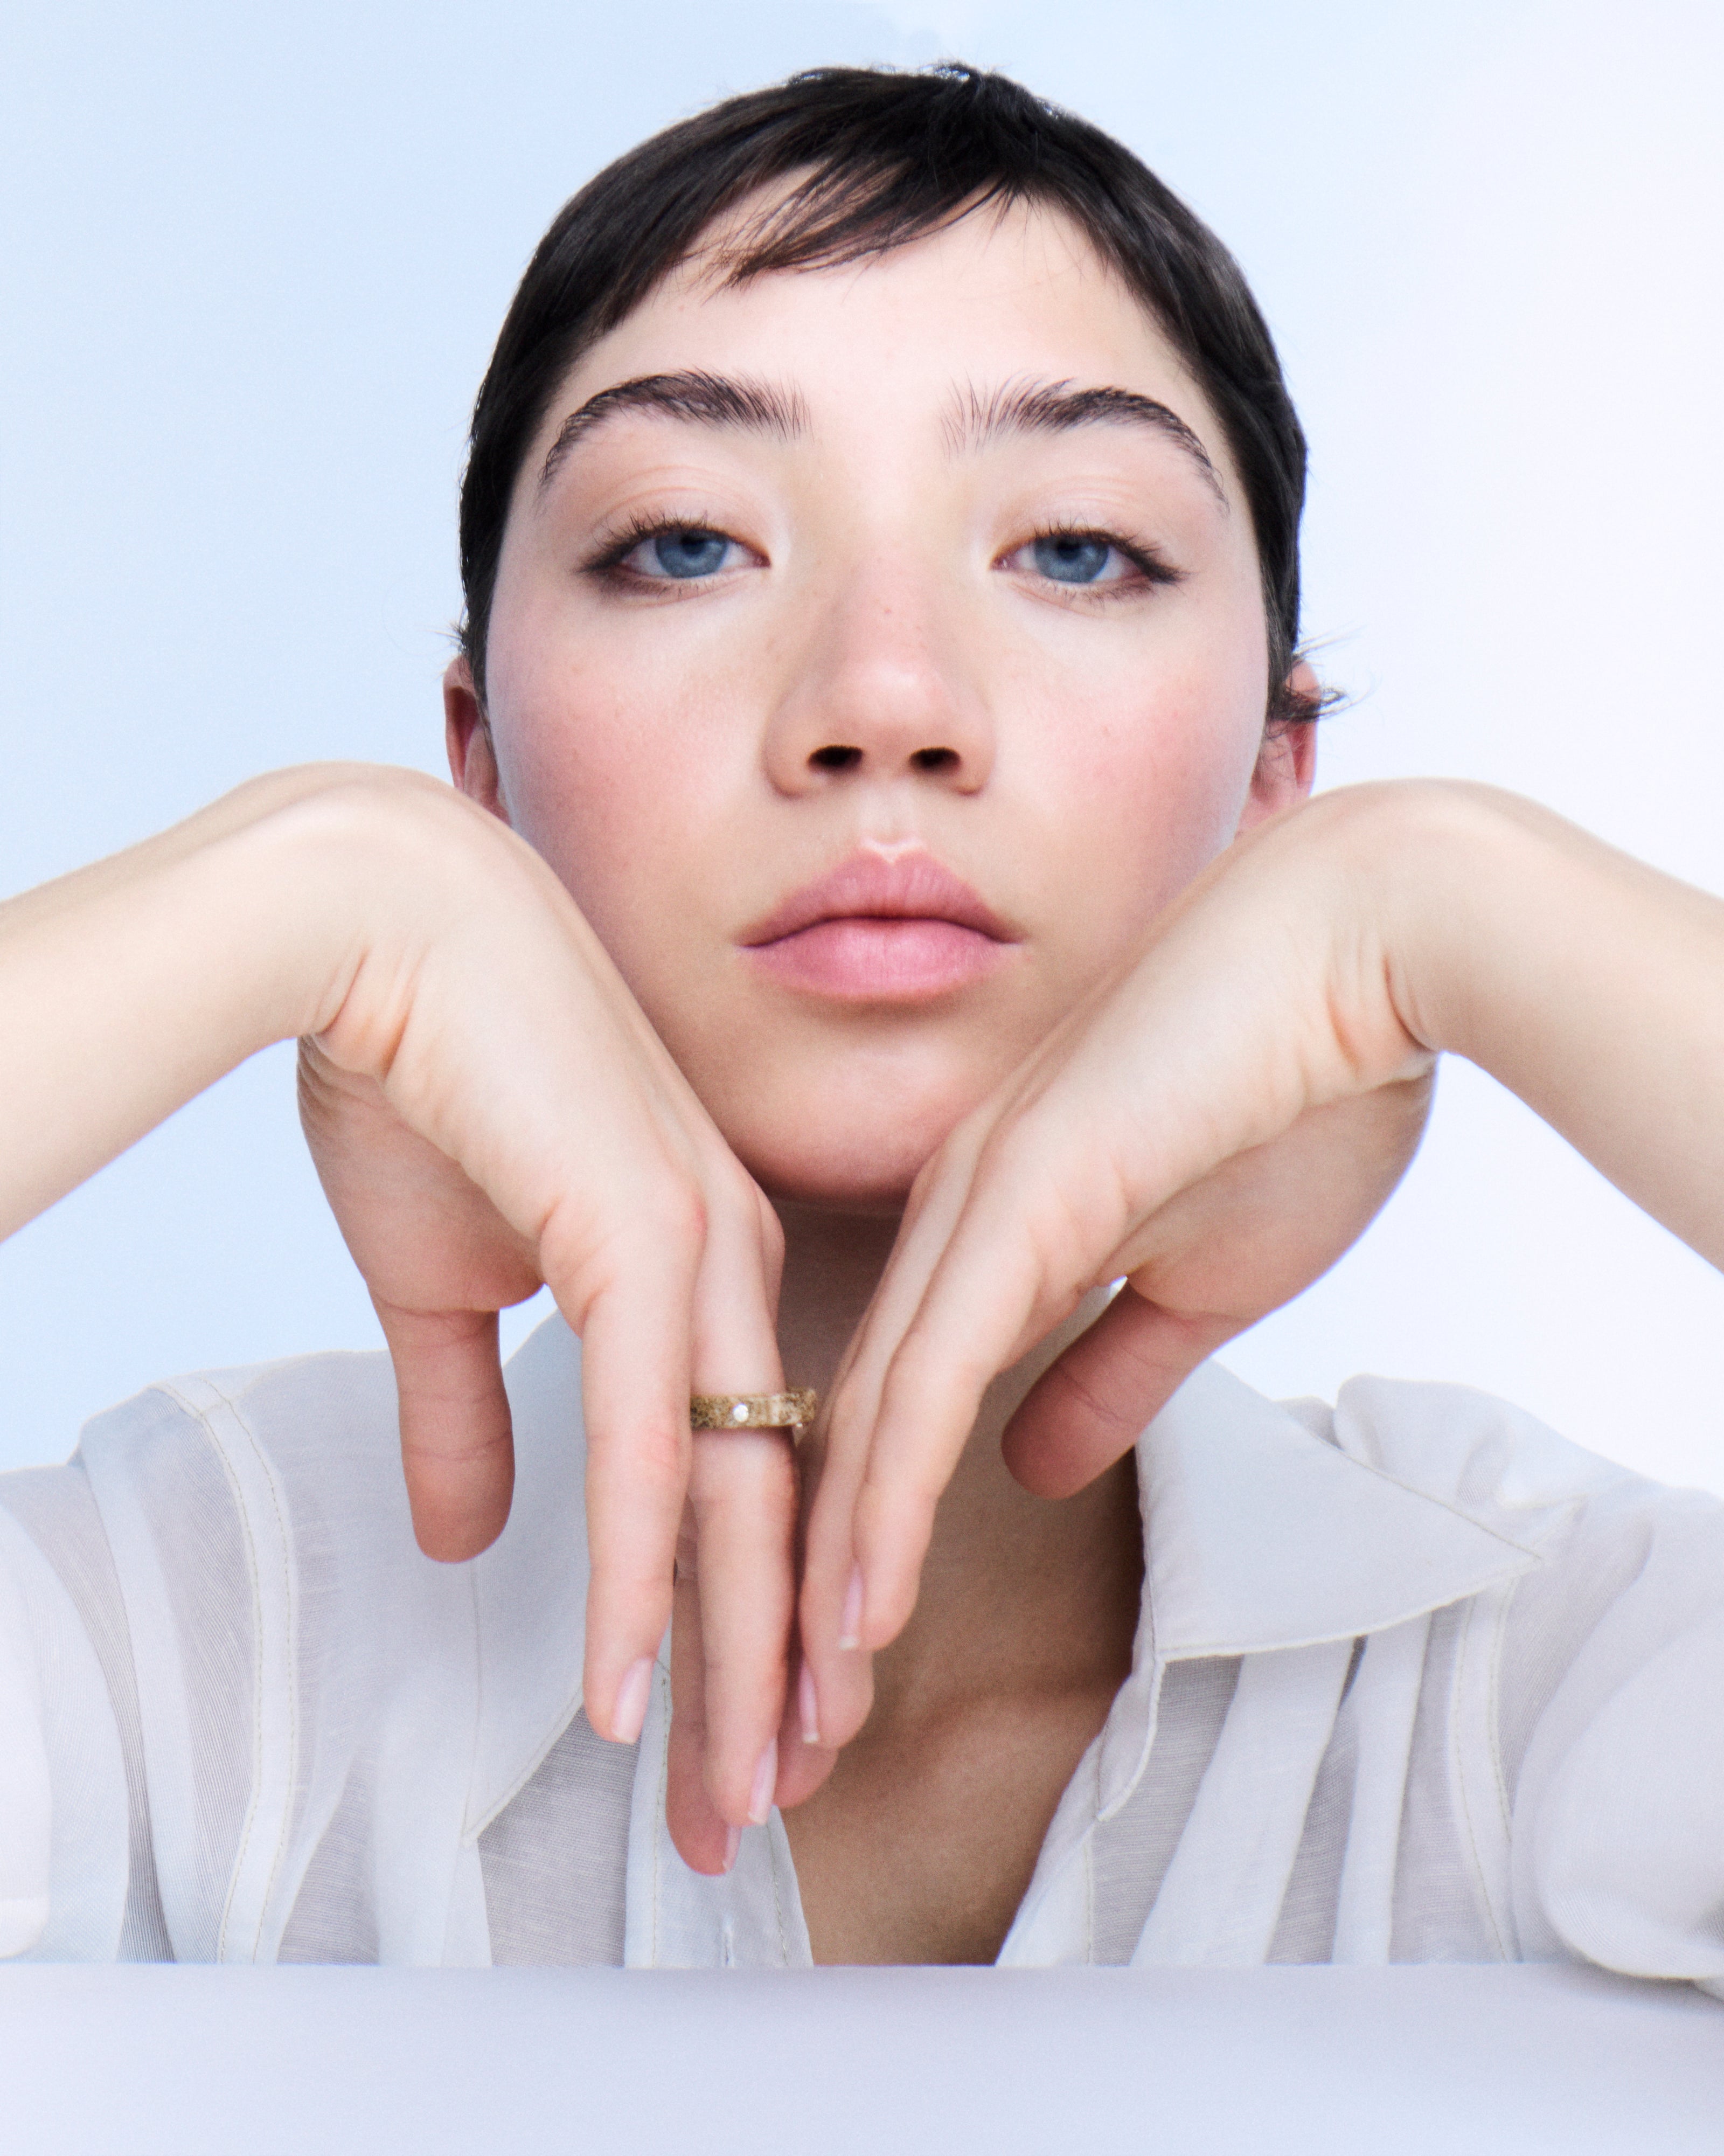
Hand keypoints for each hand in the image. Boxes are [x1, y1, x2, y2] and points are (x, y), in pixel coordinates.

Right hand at [0, 763, 794, 1849]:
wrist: (375, 923)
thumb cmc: (423, 1073)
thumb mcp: (441, 1277)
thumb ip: (468, 1409)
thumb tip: (474, 1537)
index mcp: (705, 1259)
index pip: (743, 1466)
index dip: (747, 1607)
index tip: (740, 1723)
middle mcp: (733, 1261)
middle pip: (771, 1506)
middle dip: (770, 1673)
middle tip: (765, 1811)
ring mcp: (701, 1245)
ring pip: (735, 1495)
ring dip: (731, 1661)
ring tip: (734, 1800)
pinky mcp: (639, 1233)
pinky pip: (652, 1439)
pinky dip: (644, 1568)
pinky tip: (634, 1683)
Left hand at [796, 786, 1437, 1751]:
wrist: (1363, 949)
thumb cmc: (1292, 1096)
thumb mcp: (1197, 1280)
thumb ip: (1105, 1372)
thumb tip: (1030, 1467)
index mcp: (983, 1228)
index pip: (893, 1413)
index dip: (853, 1544)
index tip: (838, 1669)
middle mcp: (947, 1217)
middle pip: (849, 1431)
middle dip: (808, 1588)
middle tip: (784, 1727)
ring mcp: (971, 1203)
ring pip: (864, 1418)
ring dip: (825, 1575)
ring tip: (798, 1707)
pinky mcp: (1018, 1197)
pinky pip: (927, 1376)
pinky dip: (882, 1498)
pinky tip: (854, 1604)